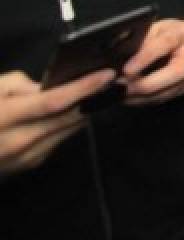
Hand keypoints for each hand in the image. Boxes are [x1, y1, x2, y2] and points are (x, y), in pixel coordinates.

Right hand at [0, 69, 114, 174]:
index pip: (53, 102)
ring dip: (86, 113)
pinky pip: (58, 141)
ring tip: (102, 94)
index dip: (83, 88)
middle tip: (116, 82)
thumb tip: (45, 86)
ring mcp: (26, 157)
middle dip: (94, 99)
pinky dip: (68, 126)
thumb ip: (17, 84)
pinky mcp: (29, 165)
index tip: (107, 75)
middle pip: (68, 118)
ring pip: (68, 131)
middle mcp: (18, 141)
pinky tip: (74, 113)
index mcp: (5, 118)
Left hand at [122, 19, 183, 105]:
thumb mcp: (154, 28)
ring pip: (173, 89)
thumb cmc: (170, 32)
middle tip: (123, 89)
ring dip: (145, 97)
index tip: (126, 70)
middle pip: (175, 72)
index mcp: (183, 33)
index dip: (146, 58)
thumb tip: (117, 58)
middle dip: (147, 84)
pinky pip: (170, 96)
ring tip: (124, 96)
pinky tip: (134, 99)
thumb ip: (140, 40)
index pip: (166, 43)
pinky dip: (150, 100)